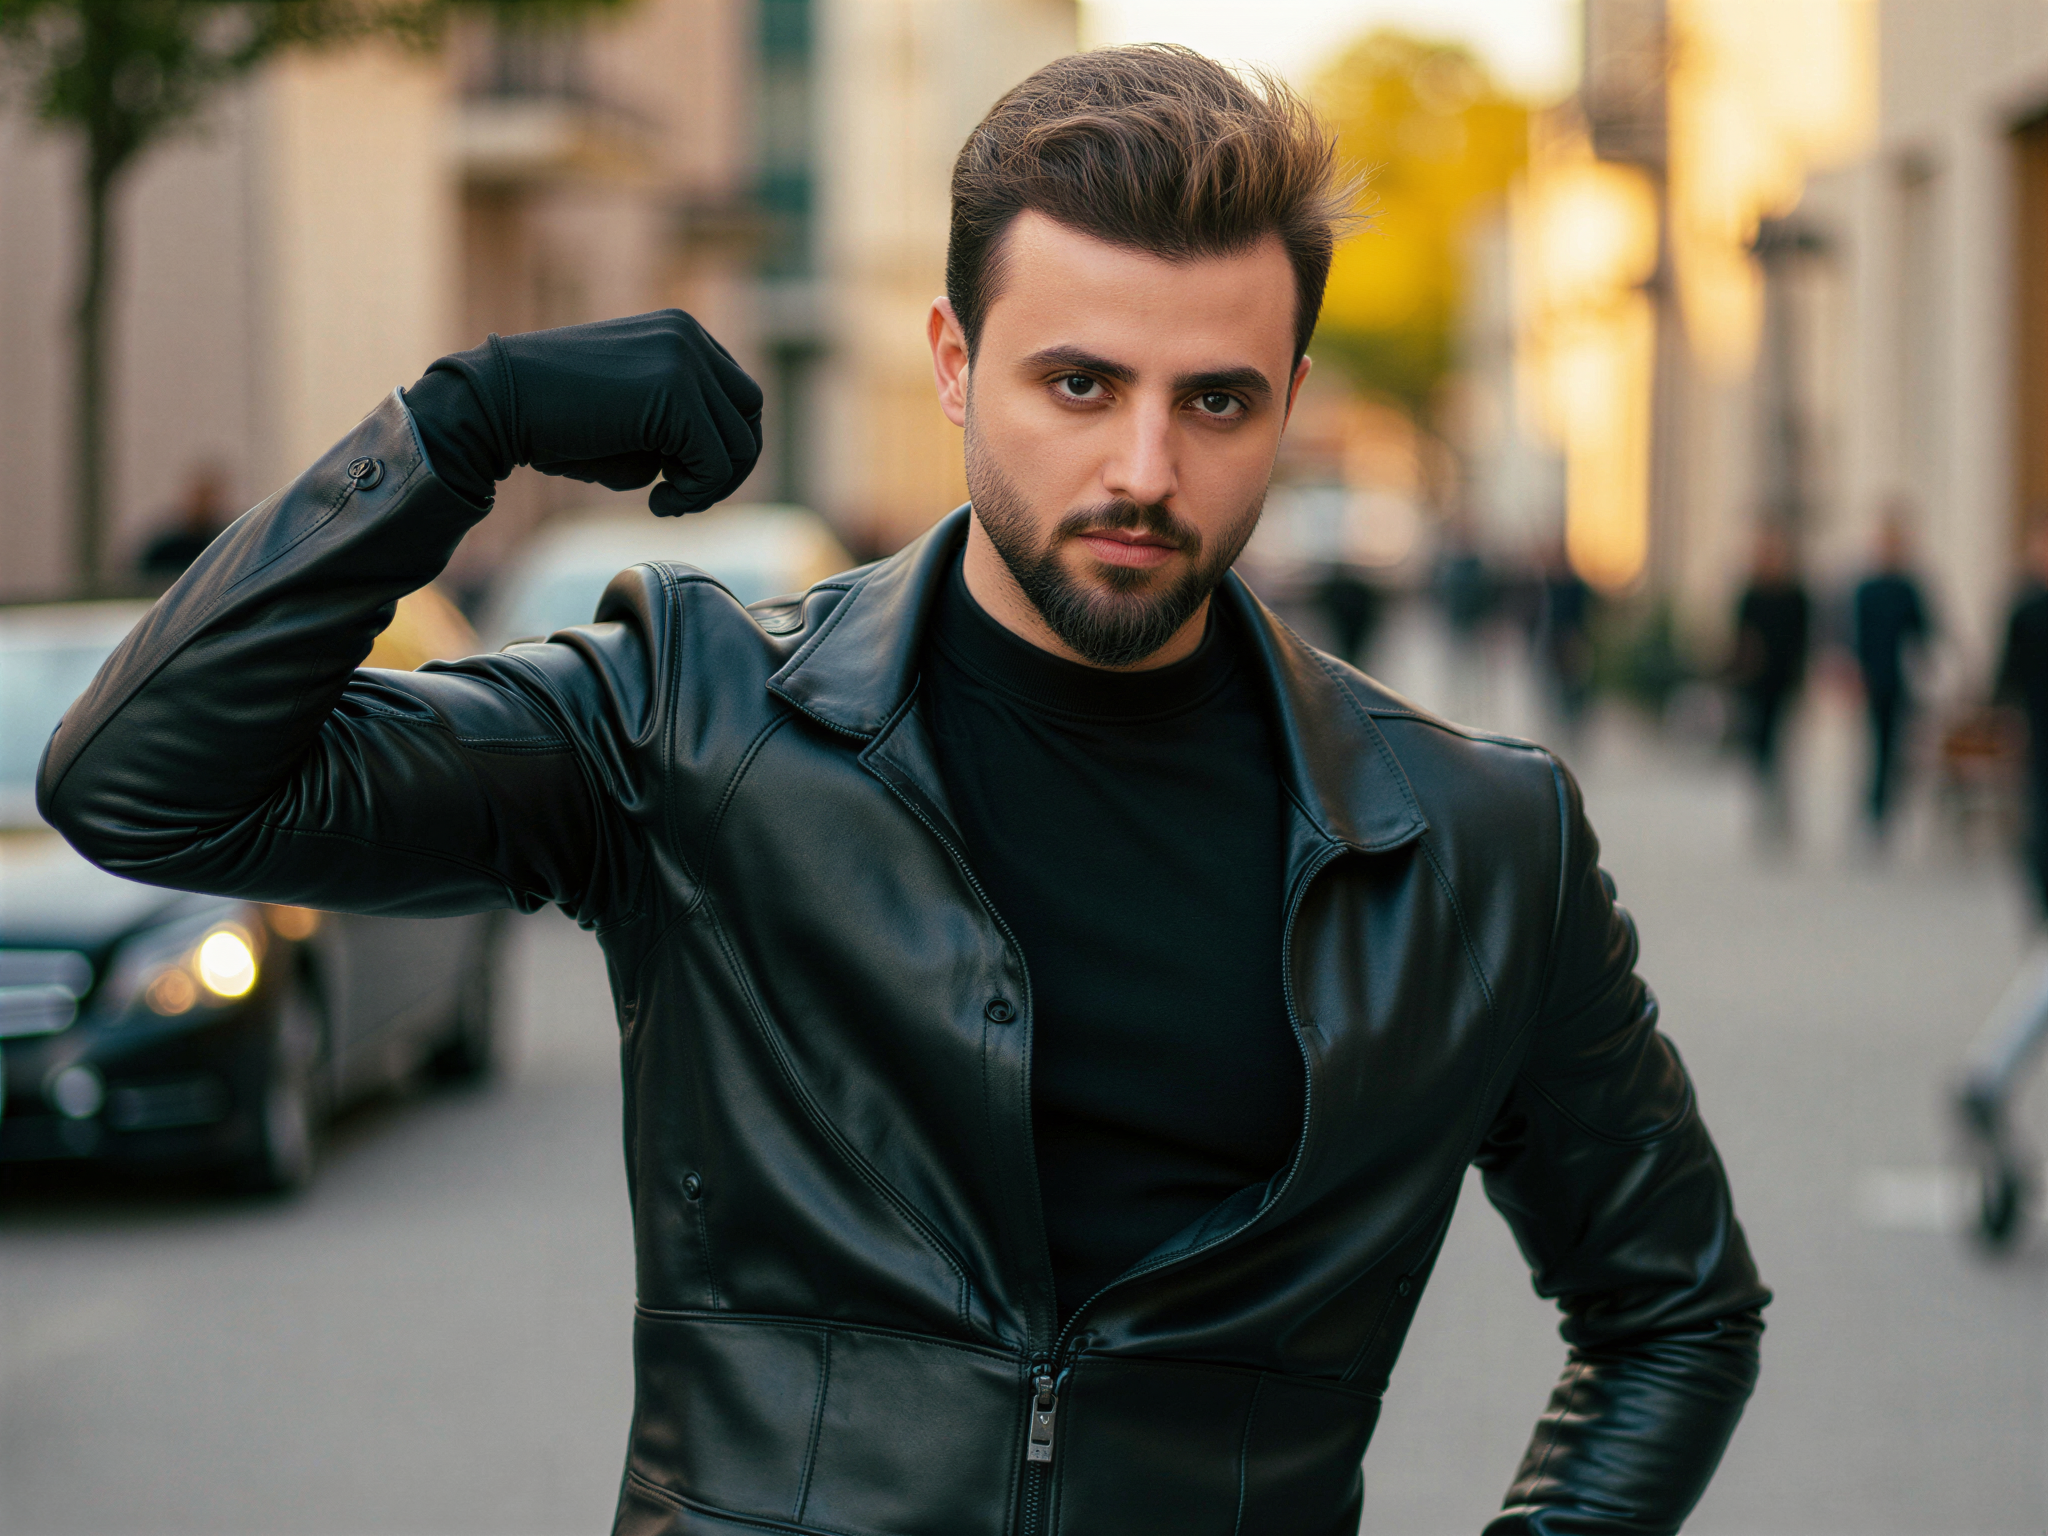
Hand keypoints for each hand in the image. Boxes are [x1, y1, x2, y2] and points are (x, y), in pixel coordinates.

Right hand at [412, 310, 763, 515]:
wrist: (496, 405)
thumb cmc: (555, 421)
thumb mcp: (633, 418)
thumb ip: (681, 431)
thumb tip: (723, 468)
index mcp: (681, 333)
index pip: (738, 398)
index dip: (720, 447)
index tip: (679, 478)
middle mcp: (690, 337)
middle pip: (750, 416)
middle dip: (725, 467)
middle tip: (680, 496)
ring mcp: (685, 360)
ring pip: (739, 444)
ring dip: (708, 485)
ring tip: (664, 498)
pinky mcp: (676, 393)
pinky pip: (716, 463)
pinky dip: (694, 494)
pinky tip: (657, 502)